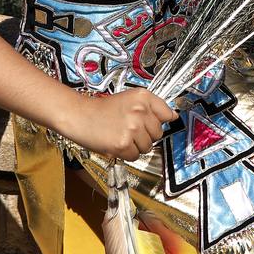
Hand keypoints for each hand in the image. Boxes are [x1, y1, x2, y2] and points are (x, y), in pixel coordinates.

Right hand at [60, 88, 176, 160]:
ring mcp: (132, 128)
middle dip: (145, 134)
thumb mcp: (130, 99)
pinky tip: (116, 143)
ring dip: (136, 145)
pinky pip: (135, 156)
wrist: (80, 116)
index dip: (158, 121)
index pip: (167, 113)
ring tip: (121, 135)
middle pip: (158, 133)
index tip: (149, 123)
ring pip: (147, 146)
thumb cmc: (103, 109)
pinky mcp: (123, 144)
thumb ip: (153, 106)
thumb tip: (173, 116)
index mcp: (143, 97)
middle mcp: (140, 111)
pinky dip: (126, 154)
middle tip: (128, 128)